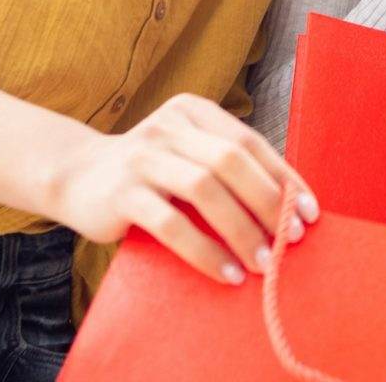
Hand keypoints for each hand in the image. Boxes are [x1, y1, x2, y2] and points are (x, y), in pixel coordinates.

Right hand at [45, 93, 318, 284]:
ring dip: (241, 230)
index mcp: (194, 112)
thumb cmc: (150, 173)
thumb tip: (288, 208)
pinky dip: (205, 251)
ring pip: (205, 189)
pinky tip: (226, 273)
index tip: (310, 214)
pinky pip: (172, 224)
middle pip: (231, 161)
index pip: (250, 142)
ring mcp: (143, 157)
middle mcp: (169, 127)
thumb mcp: (187, 156)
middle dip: (268, 203)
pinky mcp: (122, 193)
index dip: (283, 178)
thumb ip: (224, 168)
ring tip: (263, 263)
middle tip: (290, 240)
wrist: (76, 177)